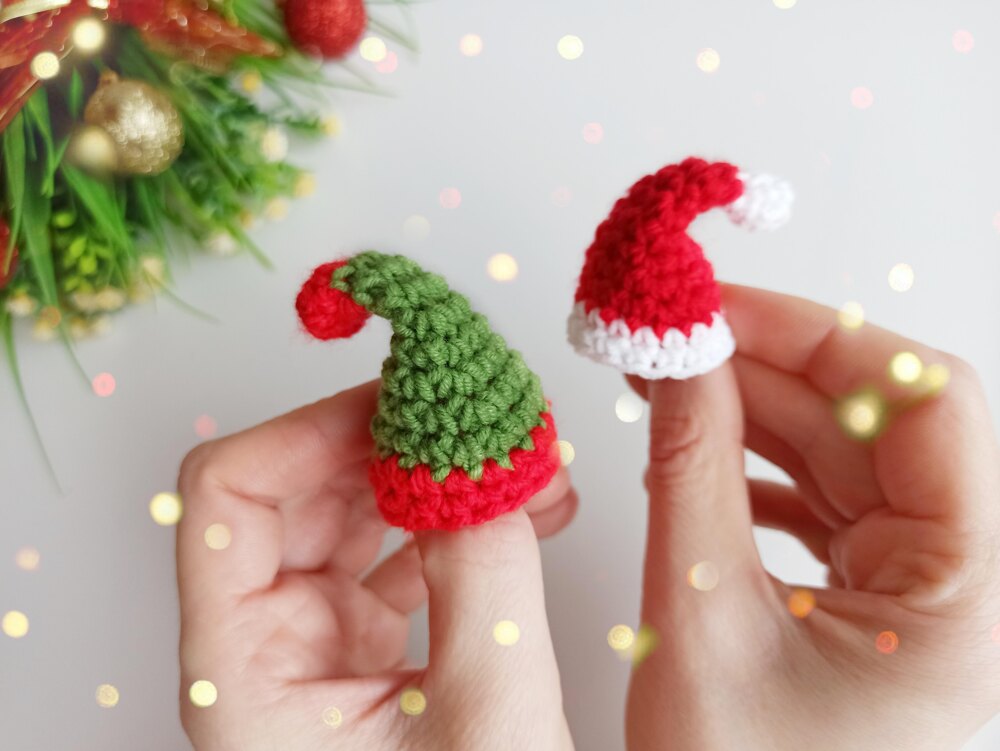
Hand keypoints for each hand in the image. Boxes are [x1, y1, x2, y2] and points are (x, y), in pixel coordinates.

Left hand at [176, 381, 577, 750]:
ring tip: (524, 464)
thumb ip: (482, 575)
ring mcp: (315, 646)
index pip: (227, 497)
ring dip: (435, 476)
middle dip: (394, 442)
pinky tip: (525, 509)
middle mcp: (263, 651)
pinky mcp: (365, 650)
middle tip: (477, 419)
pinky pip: (398, 552)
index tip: (402, 405)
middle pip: (295, 489)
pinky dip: (457, 521)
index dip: (311, 430)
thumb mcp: (485, 720)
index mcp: (242, 677)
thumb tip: (482, 459)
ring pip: (352, 512)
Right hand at [625, 286, 999, 750]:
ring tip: (666, 388)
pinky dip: (757, 471)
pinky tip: (698, 461)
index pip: (928, 404)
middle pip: (875, 422)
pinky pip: (826, 502)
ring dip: (752, 416)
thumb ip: (689, 471)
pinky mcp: (873, 601)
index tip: (718, 306)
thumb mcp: (701, 618)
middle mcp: (966, 587)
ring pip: (844, 456)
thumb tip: (676, 356)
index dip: (819, 336)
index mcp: (974, 599)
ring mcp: (920, 594)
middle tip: (672, 337)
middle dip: (765, 370)